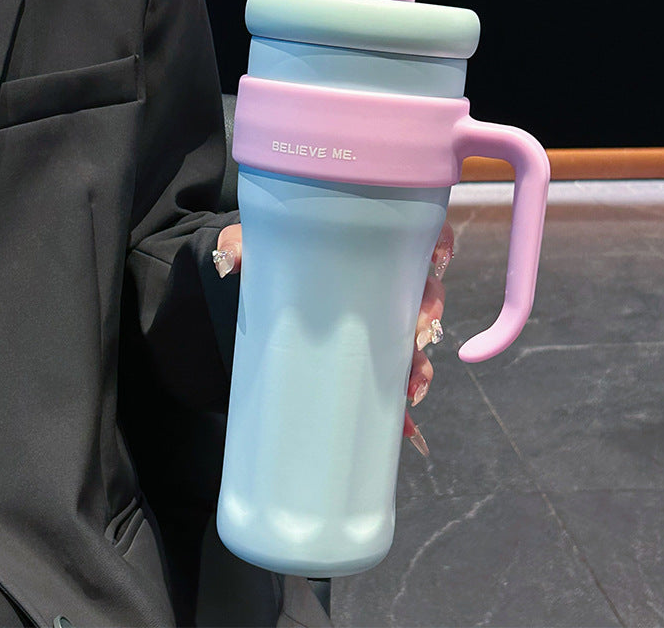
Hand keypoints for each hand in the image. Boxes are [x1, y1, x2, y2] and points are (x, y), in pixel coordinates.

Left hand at [213, 221, 454, 457]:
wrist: (230, 298)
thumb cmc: (254, 260)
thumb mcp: (244, 245)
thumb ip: (238, 247)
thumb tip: (228, 263)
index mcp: (359, 247)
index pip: (412, 238)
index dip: (435, 247)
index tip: (433, 264)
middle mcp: (373, 285)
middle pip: (422, 294)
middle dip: (429, 314)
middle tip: (418, 332)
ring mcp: (368, 325)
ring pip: (412, 342)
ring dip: (420, 365)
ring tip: (411, 386)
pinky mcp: (355, 360)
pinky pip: (386, 382)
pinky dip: (398, 406)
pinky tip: (403, 425)